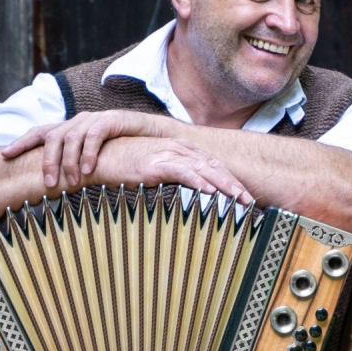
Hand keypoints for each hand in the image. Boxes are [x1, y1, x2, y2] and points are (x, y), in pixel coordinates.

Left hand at [1, 110, 168, 189]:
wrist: (154, 136)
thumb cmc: (122, 150)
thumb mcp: (93, 158)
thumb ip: (74, 165)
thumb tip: (54, 184)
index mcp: (70, 128)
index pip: (39, 132)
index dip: (21, 142)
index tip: (4, 155)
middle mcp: (78, 120)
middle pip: (53, 135)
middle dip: (47, 160)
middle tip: (47, 182)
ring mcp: (94, 119)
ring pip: (72, 137)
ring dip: (68, 161)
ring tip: (70, 181)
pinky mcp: (112, 120)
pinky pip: (94, 136)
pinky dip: (89, 154)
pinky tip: (88, 170)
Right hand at [86, 136, 253, 203]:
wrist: (101, 157)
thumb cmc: (126, 165)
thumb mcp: (155, 169)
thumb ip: (174, 174)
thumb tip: (190, 190)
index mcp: (181, 150)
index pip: (212, 165)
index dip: (230, 180)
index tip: (244, 196)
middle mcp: (178, 149)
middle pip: (214, 166)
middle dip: (234, 184)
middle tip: (250, 201)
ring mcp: (168, 154)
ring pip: (204, 169)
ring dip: (224, 184)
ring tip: (239, 198)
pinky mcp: (156, 163)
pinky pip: (182, 172)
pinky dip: (197, 181)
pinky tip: (210, 191)